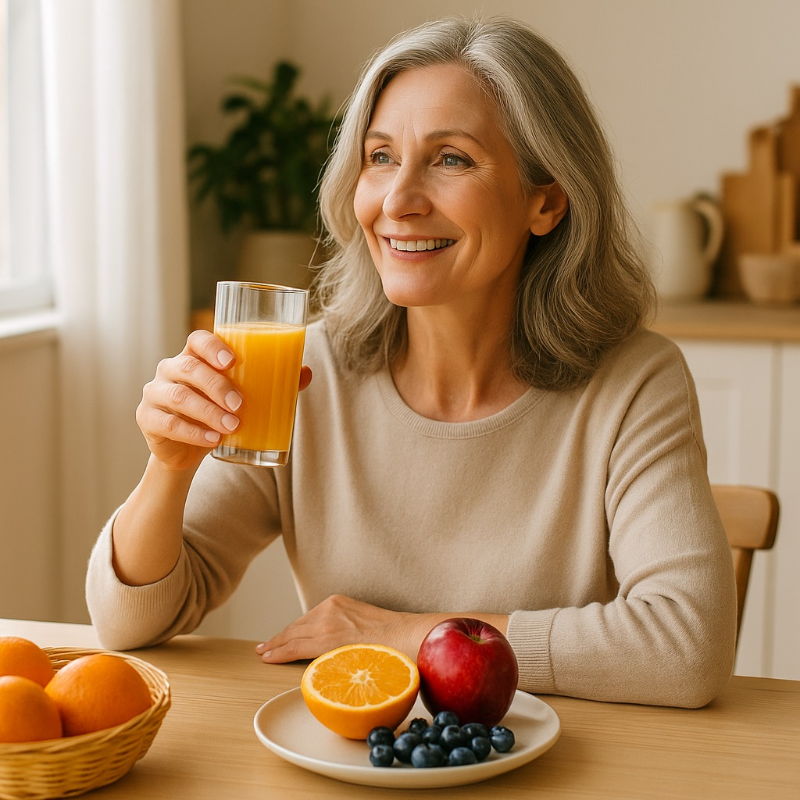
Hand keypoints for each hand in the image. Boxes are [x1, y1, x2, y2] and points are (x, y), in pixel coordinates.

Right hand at [136, 330, 311, 471]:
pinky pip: (167, 423)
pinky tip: (212, 441)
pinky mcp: (147, 418)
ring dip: (208, 412)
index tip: (233, 361)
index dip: (213, 346)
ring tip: (232, 426)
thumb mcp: (243, 398)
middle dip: (217, 386)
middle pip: (189, 367)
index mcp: (194, 357)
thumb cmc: (219, 413)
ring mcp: (156, 392)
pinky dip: (192, 433)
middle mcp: (171, 369)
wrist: (187, 450)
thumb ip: (272, 383)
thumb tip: (305, 372)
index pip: (197, 340)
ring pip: (179, 396)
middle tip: (240, 405)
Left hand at [255, 595, 448, 662]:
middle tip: (264, 647)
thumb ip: (347, 630)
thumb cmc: (390, 637)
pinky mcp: (326, 639)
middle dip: (280, 637)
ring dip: (276, 646)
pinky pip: (297, 647)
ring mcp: (326, 623)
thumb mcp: (363, 624)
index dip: (292, 630)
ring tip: (264, 654)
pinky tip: (270, 657)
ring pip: (293, 636)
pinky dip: (281, 652)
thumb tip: (341, 648)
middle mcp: (329, 609)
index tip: (280, 637)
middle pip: (297, 626)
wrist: (405, 637)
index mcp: (338, 603)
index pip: (308, 619)